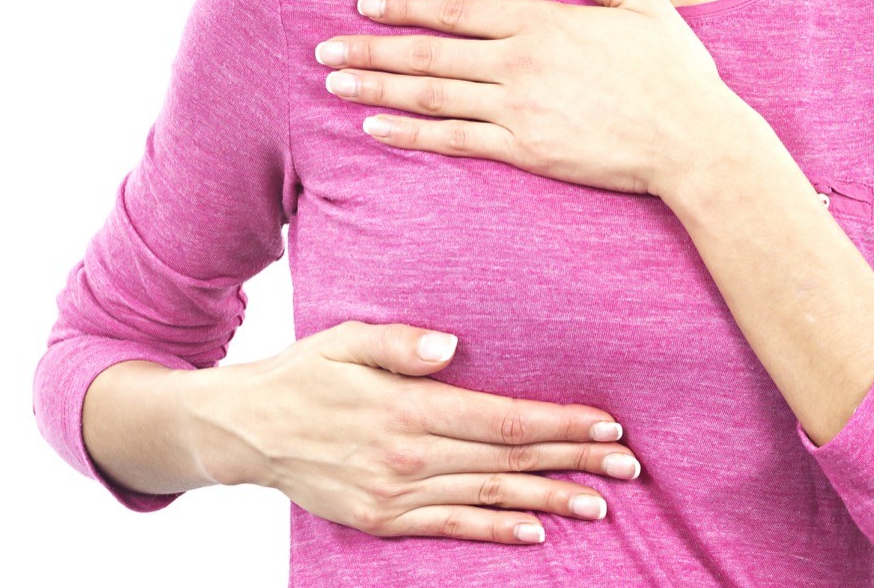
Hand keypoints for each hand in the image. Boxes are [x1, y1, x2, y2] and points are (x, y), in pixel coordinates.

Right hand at [187, 320, 640, 544]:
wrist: (245, 431)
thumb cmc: (302, 376)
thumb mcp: (344, 341)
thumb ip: (399, 344)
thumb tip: (450, 348)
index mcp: (407, 408)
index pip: (502, 419)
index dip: (559, 424)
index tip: (606, 425)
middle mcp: (409, 457)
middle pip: (508, 461)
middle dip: (574, 462)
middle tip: (628, 466)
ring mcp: (396, 495)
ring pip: (490, 499)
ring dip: (550, 501)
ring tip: (600, 504)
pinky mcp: (382, 519)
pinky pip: (451, 528)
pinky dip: (496, 532)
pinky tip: (535, 533)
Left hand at [315, 0, 765, 200]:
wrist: (693, 139)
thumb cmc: (673, 72)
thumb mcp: (640, 1)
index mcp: (541, 22)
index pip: (455, 9)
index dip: (405, 6)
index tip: (366, 6)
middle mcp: (518, 62)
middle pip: (428, 52)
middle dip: (371, 49)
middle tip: (325, 50)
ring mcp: (517, 108)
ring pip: (431, 95)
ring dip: (378, 88)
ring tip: (335, 85)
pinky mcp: (524, 151)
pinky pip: (455, 140)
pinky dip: (411, 135)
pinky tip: (376, 129)